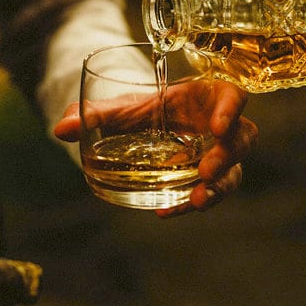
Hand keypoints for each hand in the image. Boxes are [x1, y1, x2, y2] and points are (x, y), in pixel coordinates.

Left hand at [54, 80, 257, 216]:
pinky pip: (210, 192)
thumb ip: (96, 115)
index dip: (231, 110)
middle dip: (228, 156)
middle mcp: (220, 126)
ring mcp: (217, 154)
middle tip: (204, 171)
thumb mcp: (121, 109)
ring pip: (235, 171)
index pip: (233, 96)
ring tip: (195, 200)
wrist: (143, 126)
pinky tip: (164, 210)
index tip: (217, 127)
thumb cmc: (142, 110)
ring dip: (219, 187)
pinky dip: (186, 202)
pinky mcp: (209, 178)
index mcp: (206, 97)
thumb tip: (61, 128)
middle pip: (244, 138)